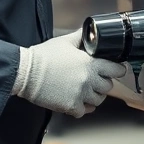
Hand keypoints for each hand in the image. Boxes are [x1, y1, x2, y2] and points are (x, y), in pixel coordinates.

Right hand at [12, 30, 128, 117]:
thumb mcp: (65, 41)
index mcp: (90, 63)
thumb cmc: (44, 56)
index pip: (116, 70)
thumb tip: (90, 32)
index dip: (117, 70)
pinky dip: (82, 108)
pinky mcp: (70, 106)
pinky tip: (76, 102)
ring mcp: (80, 94)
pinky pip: (84, 111)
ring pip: (98, 100)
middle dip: (103, 83)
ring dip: (93, 96)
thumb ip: (81, 37)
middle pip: (108, 87)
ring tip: (85, 91)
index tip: (114, 70)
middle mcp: (88, 80)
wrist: (26, 72)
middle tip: (95, 81)